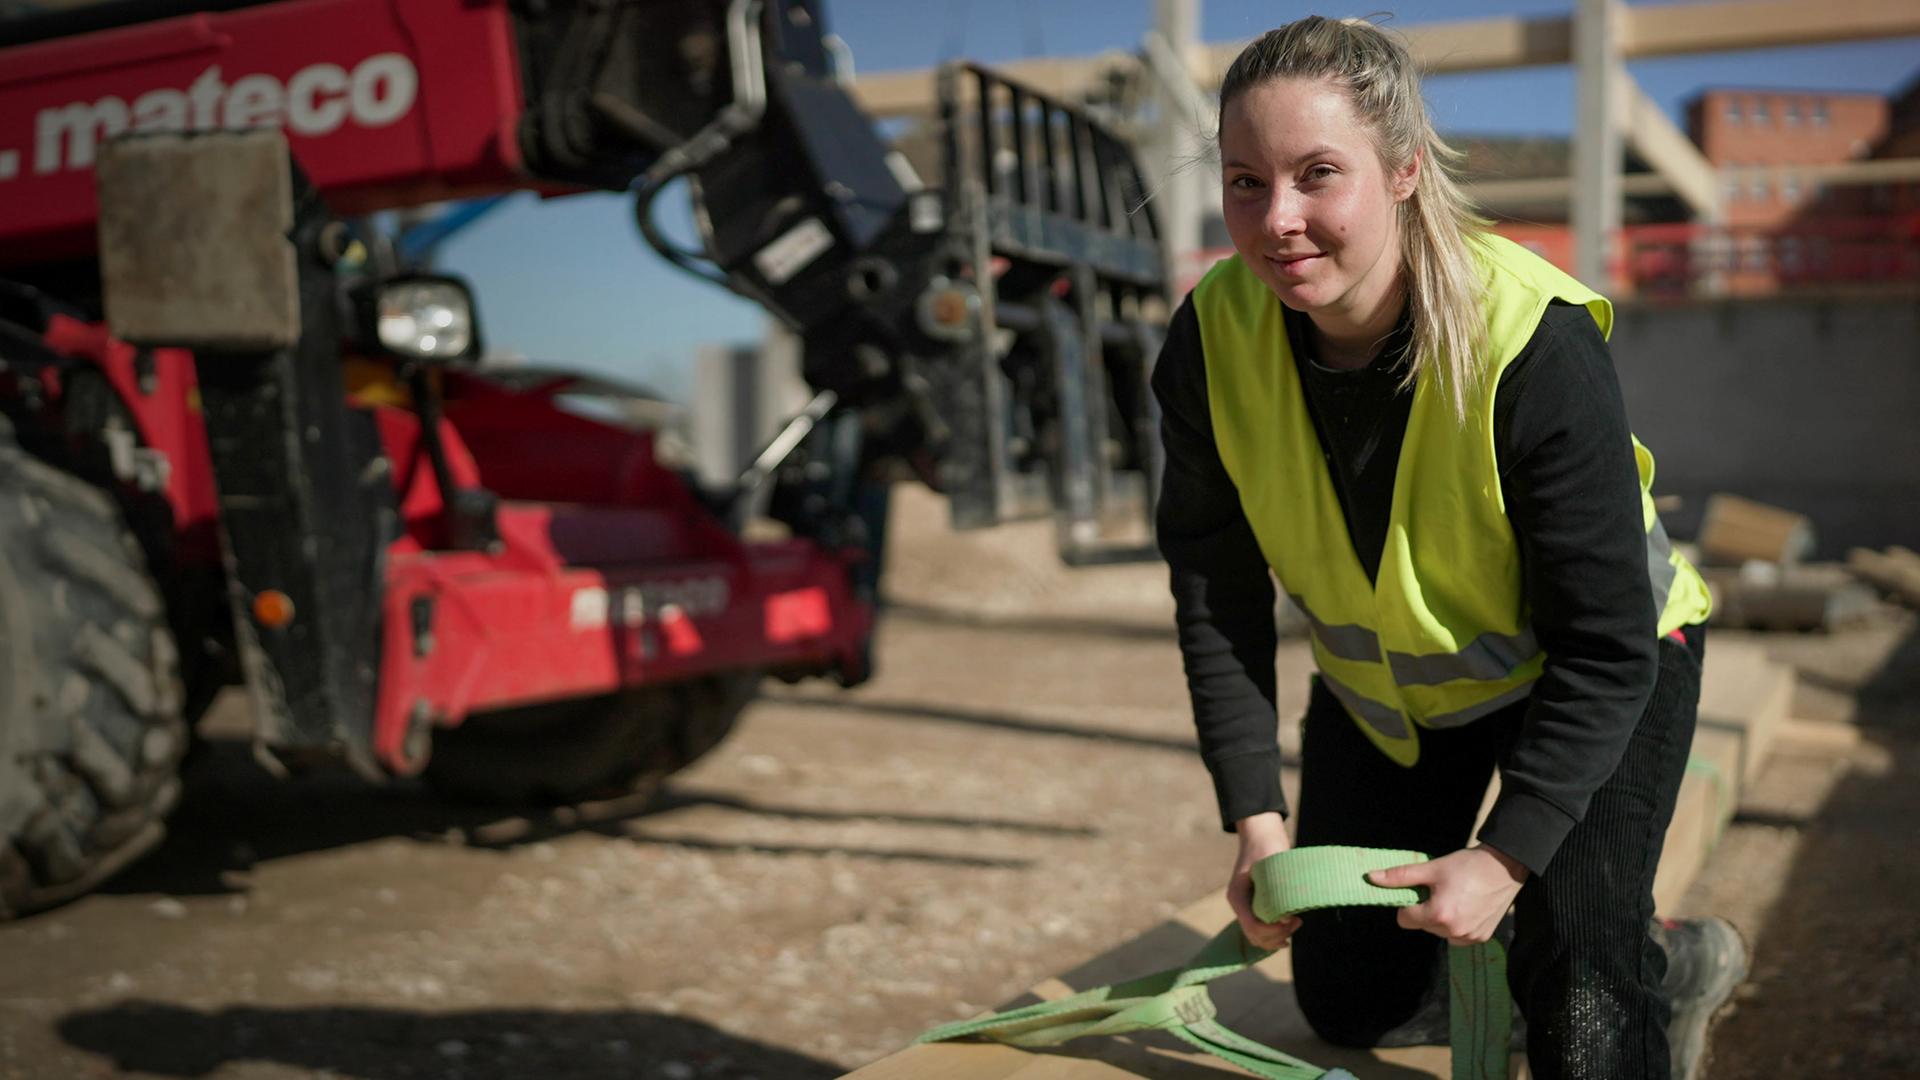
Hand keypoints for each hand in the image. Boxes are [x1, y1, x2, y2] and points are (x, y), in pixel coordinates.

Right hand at [1226, 812, 1301, 951]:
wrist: (1260, 835)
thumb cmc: (1266, 846)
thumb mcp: (1273, 864)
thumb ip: (1278, 889)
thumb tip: (1288, 916)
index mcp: (1237, 895)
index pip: (1252, 925)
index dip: (1272, 930)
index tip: (1291, 920)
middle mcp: (1239, 904)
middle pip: (1254, 935)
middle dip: (1277, 935)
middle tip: (1297, 921)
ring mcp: (1245, 907)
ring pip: (1257, 938)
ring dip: (1276, 938)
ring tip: (1295, 925)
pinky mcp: (1254, 907)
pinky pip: (1260, 931)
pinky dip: (1273, 937)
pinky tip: (1287, 936)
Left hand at [1369, 845, 1528, 945]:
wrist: (1505, 868)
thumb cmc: (1467, 865)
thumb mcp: (1431, 868)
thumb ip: (1400, 876)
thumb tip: (1371, 878)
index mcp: (1438, 915)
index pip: (1404, 920)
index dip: (1408, 904)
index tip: (1421, 890)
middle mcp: (1453, 932)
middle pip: (1423, 925)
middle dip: (1426, 909)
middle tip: (1442, 890)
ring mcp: (1468, 937)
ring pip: (1439, 932)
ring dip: (1441, 918)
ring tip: (1457, 897)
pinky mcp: (1481, 938)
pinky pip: (1457, 936)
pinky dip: (1457, 924)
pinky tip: (1468, 906)